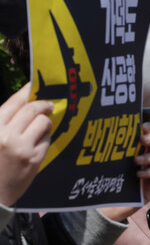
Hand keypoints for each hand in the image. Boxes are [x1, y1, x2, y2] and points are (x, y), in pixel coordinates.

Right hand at [0, 83, 52, 206]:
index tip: (34, 85)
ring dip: (45, 123)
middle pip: (32, 109)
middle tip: (49, 105)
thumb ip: (5, 122)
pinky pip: (47, 139)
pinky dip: (45, 139)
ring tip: (40, 128)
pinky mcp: (34, 158)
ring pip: (43, 122)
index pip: (13, 102)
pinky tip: (38, 145)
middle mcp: (5, 136)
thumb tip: (25, 101)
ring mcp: (21, 147)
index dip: (26, 91)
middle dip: (43, 105)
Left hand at [99, 123, 149, 221]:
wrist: (111, 206)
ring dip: (149, 157)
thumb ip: (107, 154)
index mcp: (137, 150)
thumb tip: (94, 139)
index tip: (141, 126)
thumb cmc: (109, 182)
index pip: (147, 134)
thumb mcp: (108, 165)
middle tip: (142, 139)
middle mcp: (147, 158)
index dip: (147, 128)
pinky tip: (138, 175)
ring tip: (136, 161)